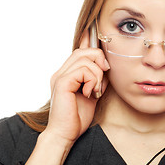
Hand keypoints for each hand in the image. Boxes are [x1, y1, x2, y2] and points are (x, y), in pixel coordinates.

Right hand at [45, 29, 109, 144]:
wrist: (65, 134)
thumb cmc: (77, 117)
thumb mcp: (92, 94)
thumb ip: (96, 79)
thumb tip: (104, 66)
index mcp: (67, 73)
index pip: (78, 51)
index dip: (87, 39)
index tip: (93, 29)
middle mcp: (61, 72)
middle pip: (83, 51)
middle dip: (99, 59)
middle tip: (103, 77)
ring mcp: (60, 76)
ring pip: (85, 58)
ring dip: (97, 75)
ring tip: (95, 91)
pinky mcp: (62, 82)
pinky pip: (83, 70)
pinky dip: (92, 81)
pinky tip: (90, 93)